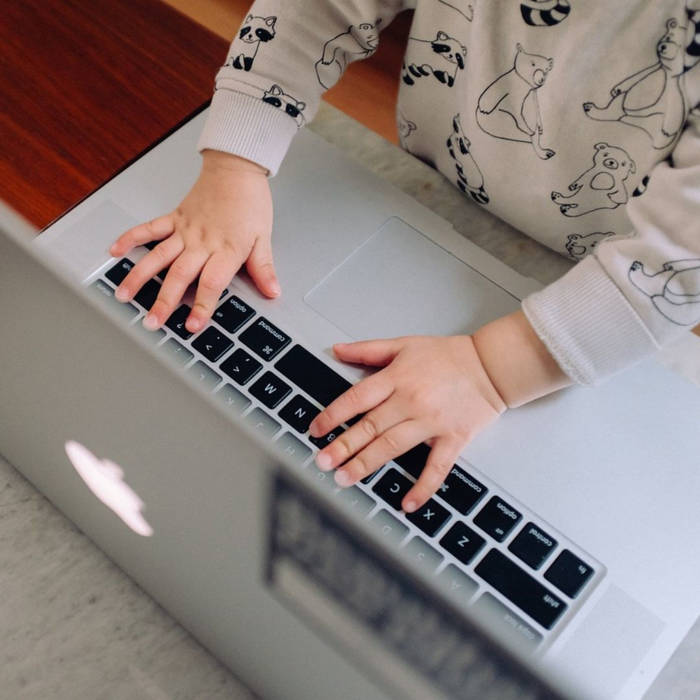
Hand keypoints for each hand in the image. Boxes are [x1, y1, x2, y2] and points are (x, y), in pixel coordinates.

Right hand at [109, 150, 276, 332]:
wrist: (237, 168)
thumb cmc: (250, 201)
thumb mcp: (263, 237)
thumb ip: (263, 268)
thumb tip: (272, 291)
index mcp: (226, 250)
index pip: (211, 284)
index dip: (202, 306)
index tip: (193, 325)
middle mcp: (202, 242)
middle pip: (179, 276)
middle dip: (164, 301)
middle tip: (152, 321)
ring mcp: (185, 230)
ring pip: (158, 257)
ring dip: (139, 277)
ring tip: (123, 295)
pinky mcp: (174, 217)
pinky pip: (149, 229)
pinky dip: (131, 238)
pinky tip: (115, 251)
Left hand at [308, 335, 506, 512]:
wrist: (491, 365)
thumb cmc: (449, 355)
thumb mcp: (404, 344)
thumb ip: (368, 349)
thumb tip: (337, 349)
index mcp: (397, 378)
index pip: (357, 398)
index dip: (333, 415)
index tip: (315, 430)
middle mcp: (411, 401)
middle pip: (370, 427)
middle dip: (343, 446)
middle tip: (322, 462)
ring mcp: (432, 422)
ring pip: (393, 447)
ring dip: (366, 464)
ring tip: (345, 478)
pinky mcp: (453, 439)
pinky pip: (436, 468)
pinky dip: (422, 487)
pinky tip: (407, 503)